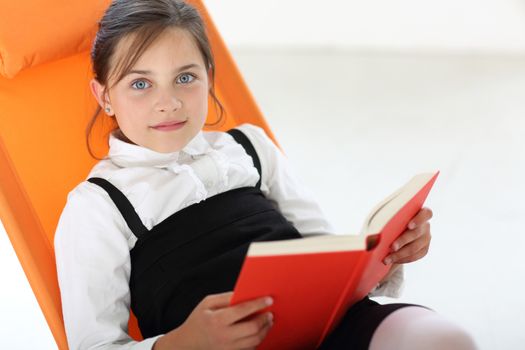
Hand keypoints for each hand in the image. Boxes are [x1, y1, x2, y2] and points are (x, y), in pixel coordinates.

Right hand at [155, 291, 273, 349]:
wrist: (188, 343)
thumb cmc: (199, 319)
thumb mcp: (207, 303)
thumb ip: (226, 298)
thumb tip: (245, 294)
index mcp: (217, 320)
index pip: (242, 310)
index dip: (258, 304)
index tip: (269, 299)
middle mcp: (224, 336)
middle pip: (252, 328)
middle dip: (265, 319)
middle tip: (270, 312)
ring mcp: (228, 348)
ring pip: (255, 340)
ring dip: (265, 330)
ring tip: (268, 321)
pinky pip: (251, 348)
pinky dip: (258, 339)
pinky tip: (260, 331)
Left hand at [383, 207, 432, 264]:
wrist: (394, 232)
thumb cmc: (390, 221)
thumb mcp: (387, 217)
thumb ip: (386, 221)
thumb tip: (373, 236)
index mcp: (420, 213)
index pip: (426, 214)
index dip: (419, 219)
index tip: (409, 225)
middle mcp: (425, 226)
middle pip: (417, 233)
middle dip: (403, 241)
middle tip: (391, 247)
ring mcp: (426, 238)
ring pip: (415, 248)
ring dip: (399, 254)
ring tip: (386, 259)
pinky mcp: (424, 250)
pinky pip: (415, 256)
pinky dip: (403, 259)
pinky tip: (392, 260)